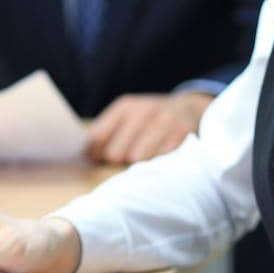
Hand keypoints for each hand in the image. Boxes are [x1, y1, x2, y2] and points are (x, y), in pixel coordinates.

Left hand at [85, 91, 212, 164]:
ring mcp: (164, 122)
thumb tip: (85, 155)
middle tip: (126, 159)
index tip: (99, 159)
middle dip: (118, 161)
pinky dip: (158, 164)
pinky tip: (160, 159)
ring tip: (144, 159)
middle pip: (115, 153)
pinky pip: (160, 160)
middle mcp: (143, 112)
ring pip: (137, 159)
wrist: (188, 108)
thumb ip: (104, 133)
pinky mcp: (181, 134)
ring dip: (138, 165)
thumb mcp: (126, 117)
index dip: (95, 154)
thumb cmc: (148, 119)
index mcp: (125, 107)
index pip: (97, 137)